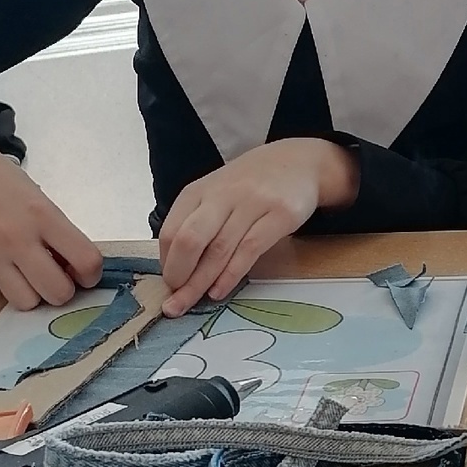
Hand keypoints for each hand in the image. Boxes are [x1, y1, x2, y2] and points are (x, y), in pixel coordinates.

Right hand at [0, 100, 101, 308]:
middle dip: (63, 290)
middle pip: (58, 293)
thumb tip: (66, 261)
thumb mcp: (29, 191)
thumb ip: (50, 226)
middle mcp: (18, 239)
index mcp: (42, 214)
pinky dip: (4, 281)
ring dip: (33, 294)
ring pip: (26, 302)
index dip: (91, 274)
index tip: (85, 273)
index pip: (85, 260)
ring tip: (29, 275)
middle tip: (56, 276)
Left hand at [158, 138, 359, 314]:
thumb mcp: (215, 194)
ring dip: (201, 282)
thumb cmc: (251, 185)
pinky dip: (231, 275)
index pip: (171, 231)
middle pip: (190, 240)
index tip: (168, 285)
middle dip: (179, 276)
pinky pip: (249, 250)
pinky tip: (220, 291)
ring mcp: (253, 204)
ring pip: (219, 249)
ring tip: (191, 304)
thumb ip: (196, 222)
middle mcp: (223, 195)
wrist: (299, 162)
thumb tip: (175, 266)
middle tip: (175, 302)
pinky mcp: (280, 215)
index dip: (166, 263)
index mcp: (199, 191)